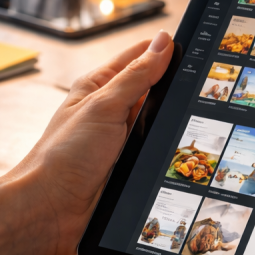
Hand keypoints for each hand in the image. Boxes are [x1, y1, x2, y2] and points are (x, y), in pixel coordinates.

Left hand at [10, 31, 173, 254]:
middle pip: (154, 89)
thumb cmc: (63, 157)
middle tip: (202, 87)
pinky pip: (157, 148)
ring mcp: (122, 137)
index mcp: (100, 86)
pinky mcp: (129, 163)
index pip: (140, 56)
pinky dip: (168, 147)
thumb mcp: (104, 106)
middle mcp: (111, 109)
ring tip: (194, 118)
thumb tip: (163, 43)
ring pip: (159, 120)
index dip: (165, 50)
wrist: (51, 210)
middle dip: (175, 89)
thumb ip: (137, 75)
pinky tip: (180, 147)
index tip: (195, 48)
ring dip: (172, 121)